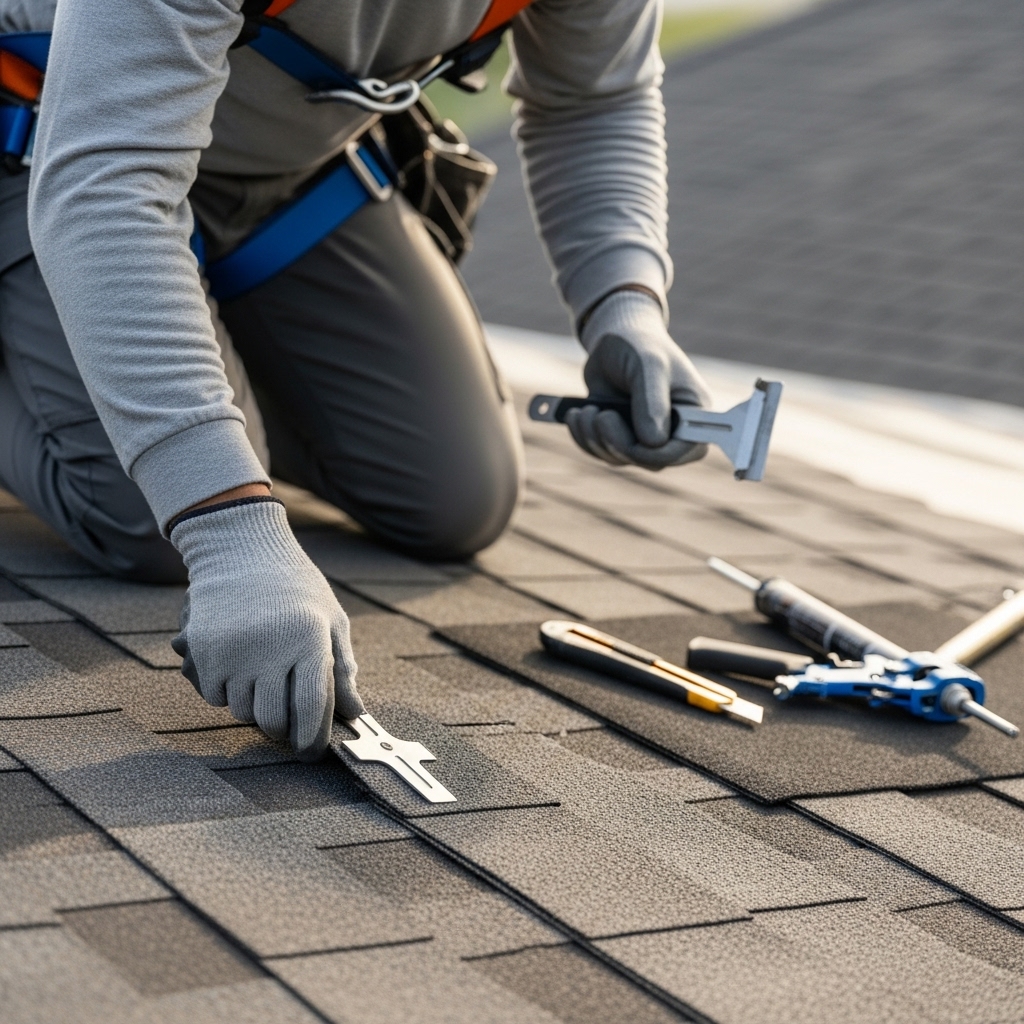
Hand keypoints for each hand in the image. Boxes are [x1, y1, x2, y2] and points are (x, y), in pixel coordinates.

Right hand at [170, 498, 362, 760]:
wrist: (242, 550)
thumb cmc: (296, 587)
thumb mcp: (331, 619)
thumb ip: (342, 668)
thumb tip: (354, 713)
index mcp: (309, 640)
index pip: (313, 707)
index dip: (314, 737)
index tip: (314, 751)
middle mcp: (270, 649)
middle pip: (274, 720)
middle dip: (283, 730)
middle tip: (288, 723)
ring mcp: (233, 652)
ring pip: (243, 712)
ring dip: (255, 707)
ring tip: (265, 680)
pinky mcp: (204, 652)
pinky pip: (215, 696)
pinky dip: (227, 691)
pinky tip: (239, 666)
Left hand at [567, 290, 712, 469]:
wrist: (612, 342)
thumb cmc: (638, 346)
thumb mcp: (648, 365)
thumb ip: (652, 400)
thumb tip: (654, 441)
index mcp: (693, 413)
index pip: (687, 451)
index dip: (659, 454)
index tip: (633, 442)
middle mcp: (673, 431)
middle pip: (650, 461)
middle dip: (619, 443)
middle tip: (601, 415)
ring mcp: (646, 437)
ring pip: (621, 459)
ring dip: (596, 439)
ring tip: (586, 410)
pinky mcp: (621, 438)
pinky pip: (603, 453)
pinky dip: (585, 438)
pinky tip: (577, 416)